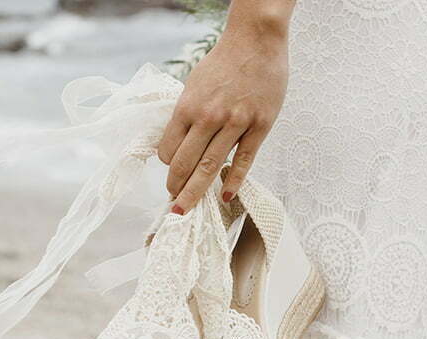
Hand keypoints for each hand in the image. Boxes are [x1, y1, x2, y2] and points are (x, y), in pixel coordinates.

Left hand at [158, 16, 289, 213]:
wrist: (256, 41)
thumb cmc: (224, 62)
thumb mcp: (194, 85)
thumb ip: (188, 114)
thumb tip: (180, 143)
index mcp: (188, 106)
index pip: (168, 149)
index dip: (167, 165)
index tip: (171, 172)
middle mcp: (208, 117)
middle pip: (185, 164)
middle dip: (176, 188)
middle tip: (174, 206)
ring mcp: (235, 123)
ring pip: (210, 166)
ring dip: (196, 191)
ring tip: (187, 208)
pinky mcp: (259, 126)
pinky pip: (243, 160)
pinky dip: (233, 181)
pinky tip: (226, 196)